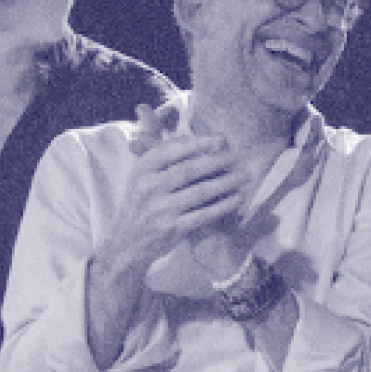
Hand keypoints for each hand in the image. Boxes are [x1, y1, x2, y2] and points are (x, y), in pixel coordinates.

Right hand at [94, 105, 251, 275]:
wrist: (126, 243)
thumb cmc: (140, 203)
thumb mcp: (141, 175)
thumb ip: (158, 152)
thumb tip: (179, 129)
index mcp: (142, 169)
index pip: (171, 150)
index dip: (198, 143)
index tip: (221, 139)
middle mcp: (149, 187)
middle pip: (189, 169)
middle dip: (216, 161)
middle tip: (237, 157)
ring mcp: (160, 210)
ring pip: (199, 192)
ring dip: (225, 183)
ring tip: (243, 176)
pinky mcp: (172, 229)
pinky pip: (203, 215)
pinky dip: (222, 206)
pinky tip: (237, 199)